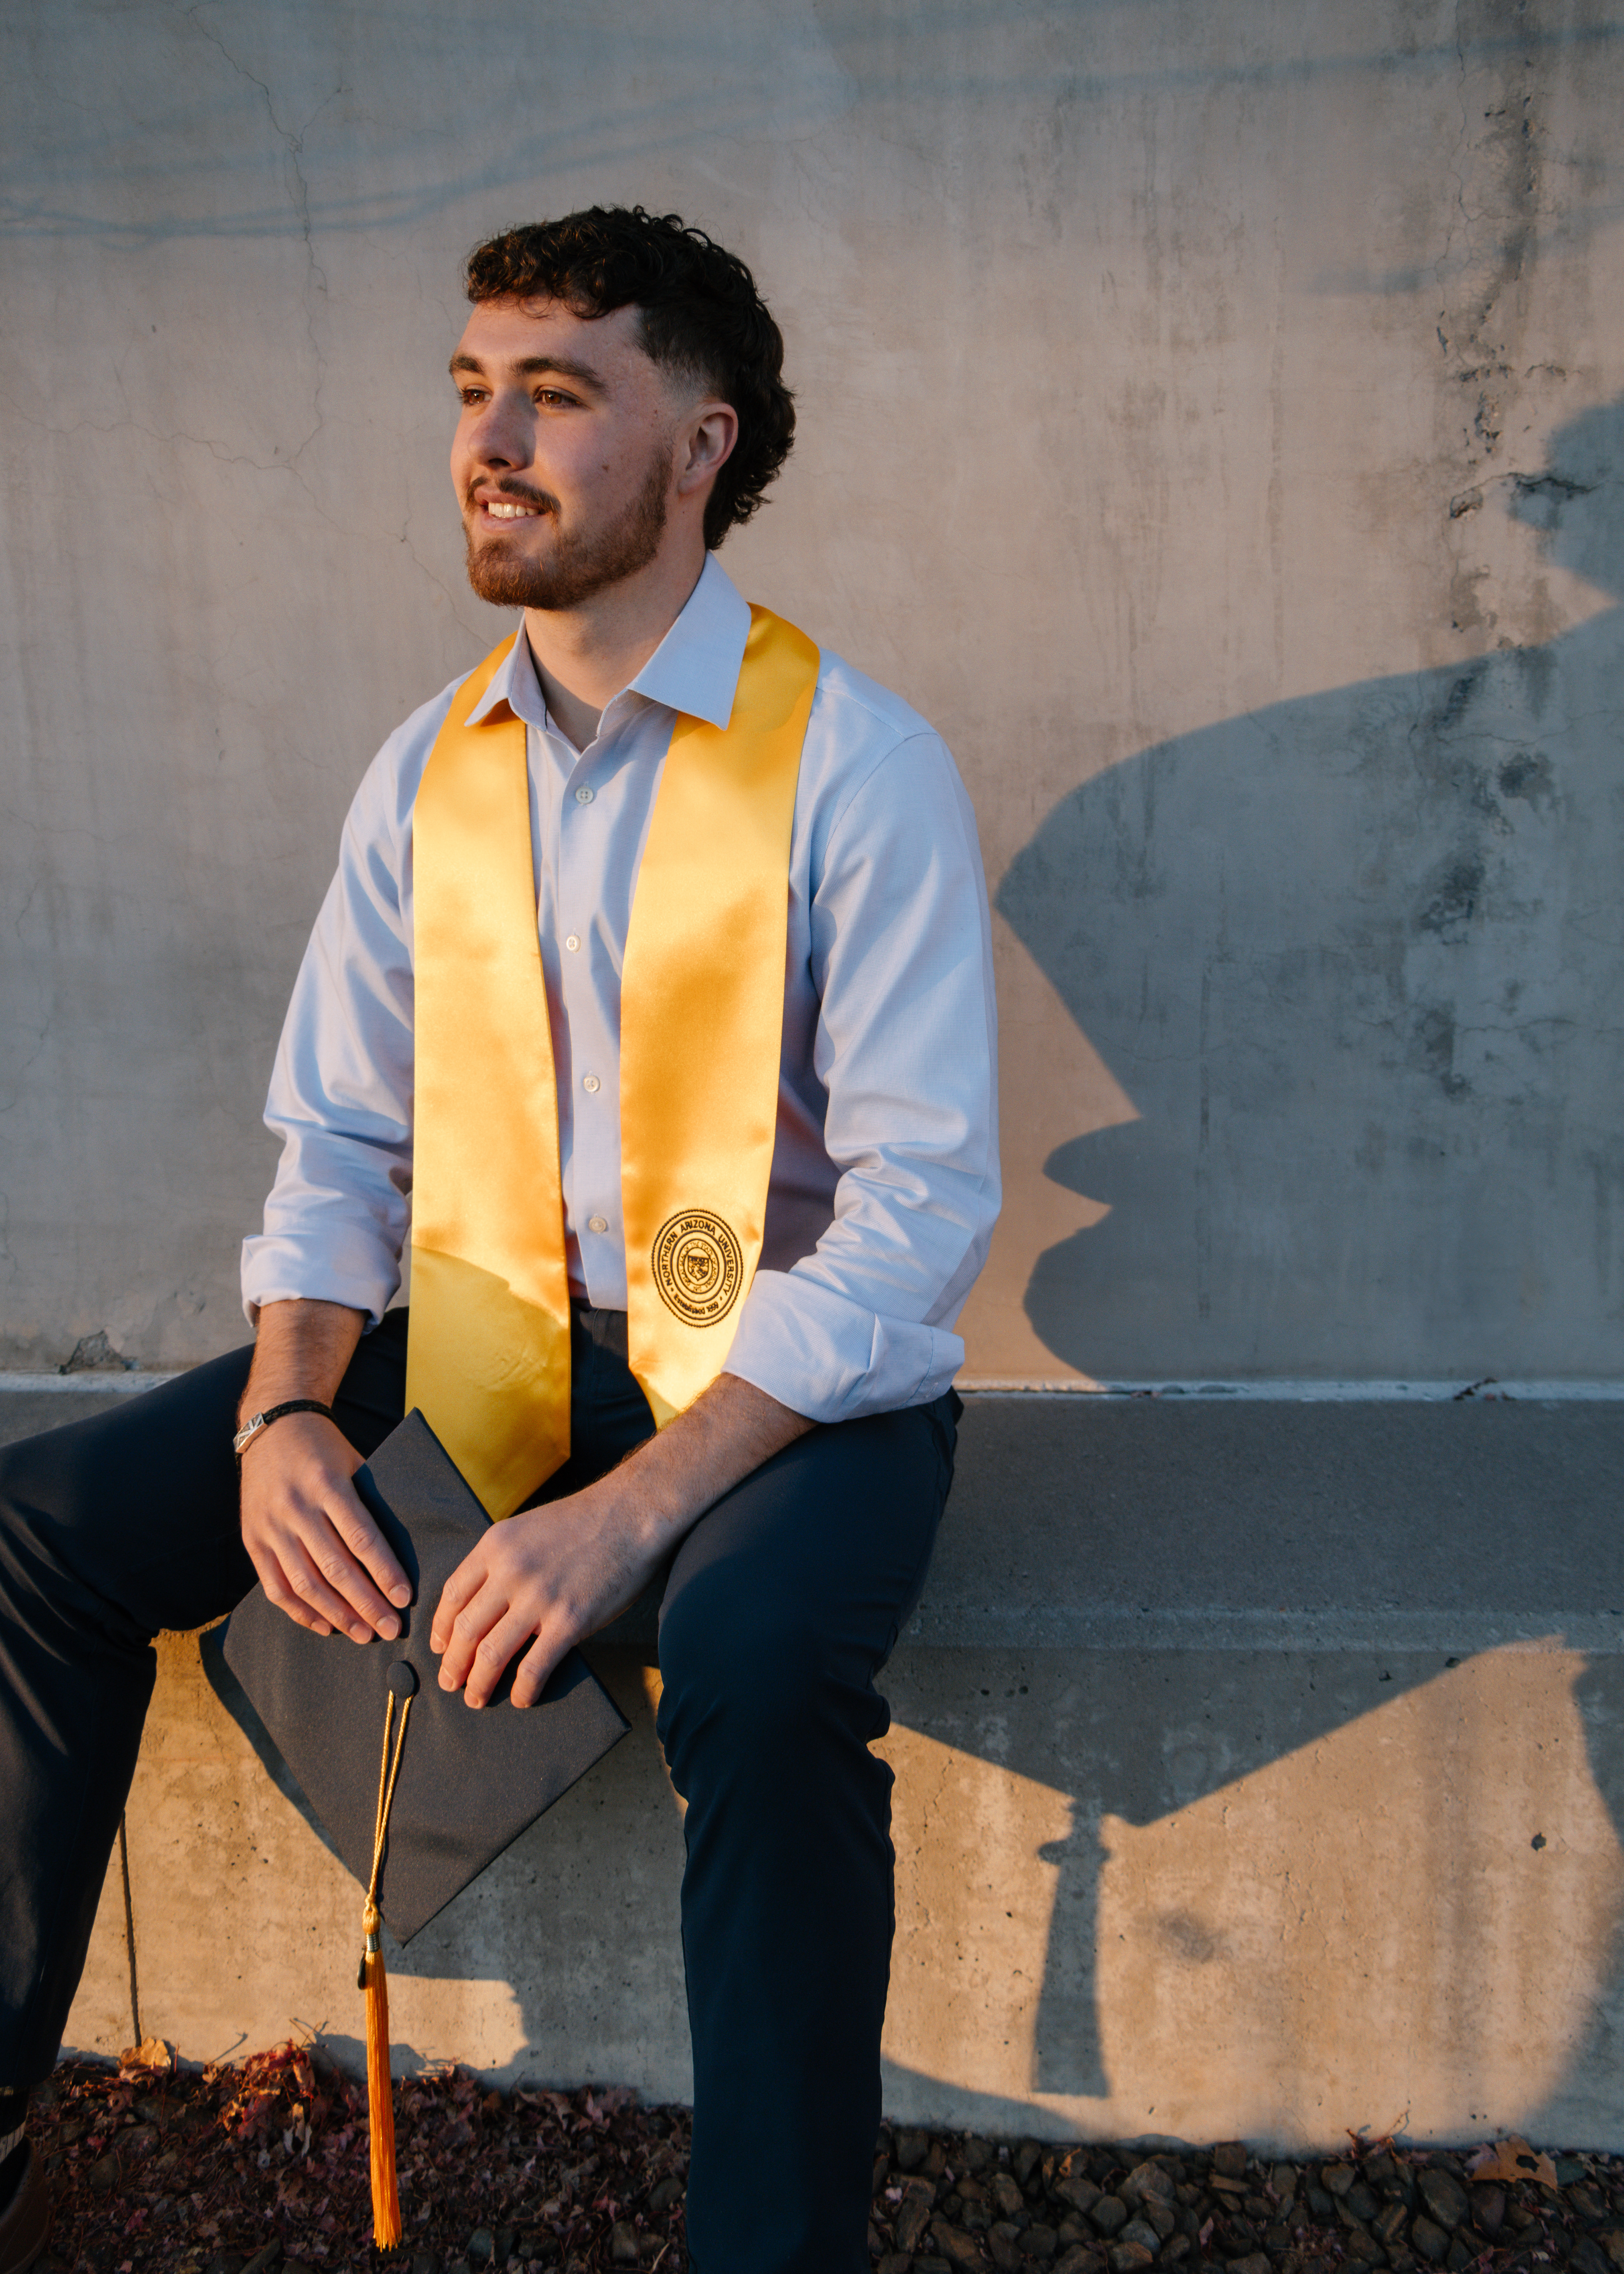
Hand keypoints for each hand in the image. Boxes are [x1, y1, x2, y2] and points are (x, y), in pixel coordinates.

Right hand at [239, 1412, 411, 1643]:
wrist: (272, 1426)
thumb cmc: (324, 1447)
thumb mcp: (354, 1463)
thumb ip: (370, 1503)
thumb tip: (400, 1553)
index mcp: (327, 1484)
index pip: (361, 1537)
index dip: (384, 1572)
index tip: (405, 1597)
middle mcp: (296, 1507)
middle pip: (335, 1568)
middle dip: (366, 1604)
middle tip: (390, 1628)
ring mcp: (270, 1526)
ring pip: (305, 1584)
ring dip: (337, 1615)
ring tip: (364, 1635)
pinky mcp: (253, 1540)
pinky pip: (276, 1587)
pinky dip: (301, 1612)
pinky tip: (326, 1626)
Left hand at [430, 1476, 665, 1707]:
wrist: (633, 1512)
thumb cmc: (585, 1521)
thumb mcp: (528, 1528)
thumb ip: (503, 1560)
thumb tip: (486, 1602)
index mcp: (495, 1545)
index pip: (452, 1595)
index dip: (441, 1628)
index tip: (441, 1648)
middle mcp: (510, 1571)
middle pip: (465, 1630)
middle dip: (453, 1664)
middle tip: (450, 1683)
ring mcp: (539, 1597)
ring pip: (491, 1654)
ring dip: (479, 1683)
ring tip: (476, 1698)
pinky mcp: (570, 1620)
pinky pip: (534, 1668)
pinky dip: (523, 1690)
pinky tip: (522, 1698)